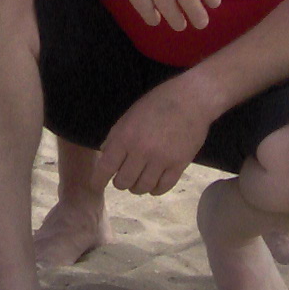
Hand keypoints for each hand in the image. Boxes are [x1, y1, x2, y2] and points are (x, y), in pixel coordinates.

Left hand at [94, 75, 215, 195]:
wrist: (191, 99)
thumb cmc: (158, 102)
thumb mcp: (130, 115)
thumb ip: (116, 136)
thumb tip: (104, 155)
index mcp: (125, 137)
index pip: (106, 167)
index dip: (98, 180)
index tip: (97, 185)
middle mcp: (141, 151)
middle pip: (123, 182)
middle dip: (120, 182)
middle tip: (124, 176)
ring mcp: (161, 160)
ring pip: (142, 188)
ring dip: (138, 187)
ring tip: (139, 179)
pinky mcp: (178, 166)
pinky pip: (162, 188)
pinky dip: (155, 189)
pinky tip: (154, 184)